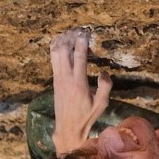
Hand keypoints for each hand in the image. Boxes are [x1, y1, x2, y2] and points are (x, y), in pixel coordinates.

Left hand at [48, 27, 111, 154]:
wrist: (68, 128)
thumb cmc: (87, 116)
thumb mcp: (102, 104)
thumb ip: (105, 87)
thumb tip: (104, 71)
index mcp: (79, 83)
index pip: (78, 57)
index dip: (81, 43)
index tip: (85, 33)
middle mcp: (66, 79)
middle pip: (63, 51)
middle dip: (70, 38)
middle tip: (79, 30)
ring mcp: (58, 78)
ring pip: (55, 53)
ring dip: (62, 41)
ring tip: (70, 33)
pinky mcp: (55, 80)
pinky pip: (53, 59)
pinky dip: (56, 48)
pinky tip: (61, 41)